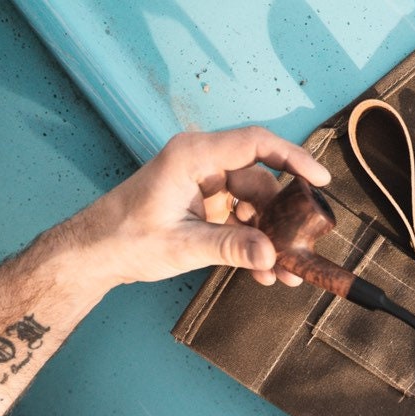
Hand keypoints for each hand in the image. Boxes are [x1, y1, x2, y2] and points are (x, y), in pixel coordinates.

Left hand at [65, 127, 330, 291]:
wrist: (93, 253)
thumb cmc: (123, 238)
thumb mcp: (182, 246)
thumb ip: (230, 247)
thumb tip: (272, 255)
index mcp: (193, 156)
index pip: (255, 144)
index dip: (293, 159)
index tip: (320, 180)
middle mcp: (202, 164)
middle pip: (261, 182)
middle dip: (284, 217)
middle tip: (304, 246)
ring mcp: (205, 186)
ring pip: (255, 205)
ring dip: (271, 237)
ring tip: (286, 271)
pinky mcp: (205, 207)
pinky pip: (241, 221)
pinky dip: (253, 243)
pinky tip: (265, 271)